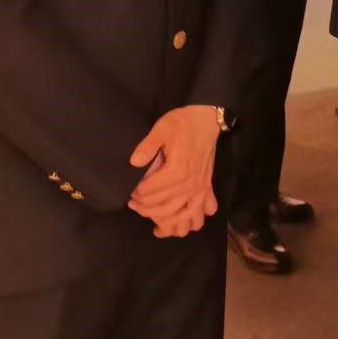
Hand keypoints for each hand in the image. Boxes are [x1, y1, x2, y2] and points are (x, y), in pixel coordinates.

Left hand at [128, 106, 220, 236]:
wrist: (207, 119)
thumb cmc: (183, 123)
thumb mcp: (162, 128)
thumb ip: (147, 146)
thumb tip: (133, 162)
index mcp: (177, 170)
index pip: (150, 191)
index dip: (137, 192)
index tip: (130, 189)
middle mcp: (190, 183)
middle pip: (163, 205)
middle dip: (144, 207)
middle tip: (133, 202)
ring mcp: (200, 187)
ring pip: (179, 213)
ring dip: (163, 218)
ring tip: (149, 213)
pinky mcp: (206, 186)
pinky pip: (199, 211)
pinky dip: (188, 218)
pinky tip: (176, 219)